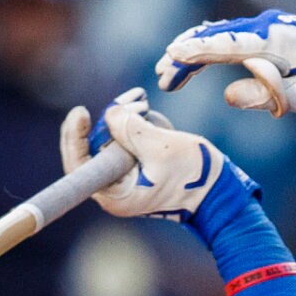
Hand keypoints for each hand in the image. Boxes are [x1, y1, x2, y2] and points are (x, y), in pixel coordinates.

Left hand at [62, 89, 223, 219]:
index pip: (79, 164)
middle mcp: (114, 190)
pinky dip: (135, 127)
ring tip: (146, 107)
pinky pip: (125, 142)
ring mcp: (125, 180)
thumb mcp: (163, 148)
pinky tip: (149, 117)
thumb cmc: (196, 178)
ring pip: (111, 141)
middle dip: (111, 120)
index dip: (74, 136)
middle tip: (133, 100)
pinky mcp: (135, 170)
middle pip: (95, 147)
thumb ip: (131, 129)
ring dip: (126, 120)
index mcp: (116, 195)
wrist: (221, 193)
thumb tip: (109, 113)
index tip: (82, 112)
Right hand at [155, 12, 295, 117]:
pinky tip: (196, 55)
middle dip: (184, 54)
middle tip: (162, 75)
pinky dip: (209, 45)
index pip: (223, 44)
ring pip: (219, 33)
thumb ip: (266, 97)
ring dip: (193, 49)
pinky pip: (230, 35)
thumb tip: (228, 95)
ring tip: (171, 70)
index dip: (194, 51)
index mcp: (271, 43)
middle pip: (213, 36)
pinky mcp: (268, 31)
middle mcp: (263, 28)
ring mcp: (265, 26)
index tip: (170, 57)